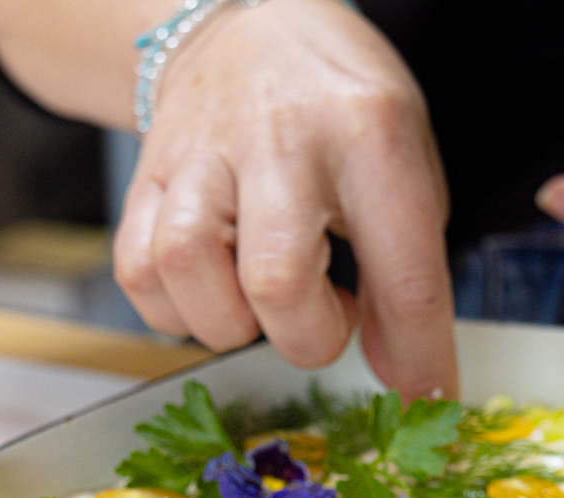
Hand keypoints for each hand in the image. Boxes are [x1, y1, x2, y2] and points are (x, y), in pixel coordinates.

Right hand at [114, 0, 455, 397]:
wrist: (246, 22)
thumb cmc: (338, 103)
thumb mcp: (405, 161)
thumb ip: (408, 266)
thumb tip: (401, 373)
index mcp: (369, 132)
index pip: (404, 273)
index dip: (418, 355)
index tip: (422, 394)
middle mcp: (278, 141)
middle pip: (277, 283)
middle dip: (309, 337)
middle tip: (326, 316)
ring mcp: (200, 156)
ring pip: (190, 276)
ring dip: (234, 322)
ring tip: (265, 297)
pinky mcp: (145, 176)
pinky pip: (140, 275)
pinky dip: (177, 309)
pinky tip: (215, 287)